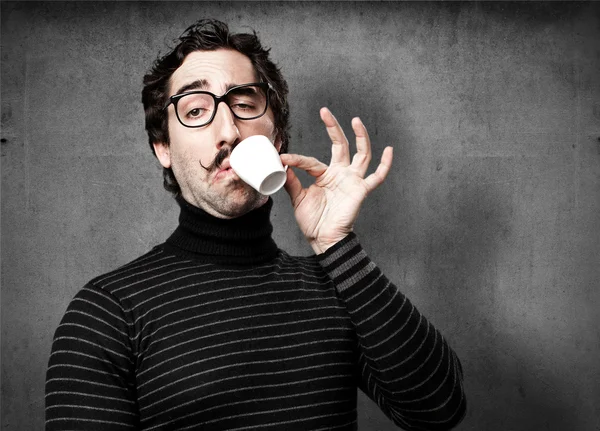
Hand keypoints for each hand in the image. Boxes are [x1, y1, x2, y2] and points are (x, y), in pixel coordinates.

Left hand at [280, 107, 392, 253]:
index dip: (297, 159)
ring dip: (360, 136)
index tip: (283, 157)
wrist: (323, 239)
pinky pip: (377, 177)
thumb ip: (292, 182)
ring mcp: (352, 180)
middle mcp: (340, 174)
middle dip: (333, 128)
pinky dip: (385, 164)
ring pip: (361, 154)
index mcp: (324, 175)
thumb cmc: (313, 222)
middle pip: (340, 145)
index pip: (311, 160)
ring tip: (355, 120)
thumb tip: (283, 165)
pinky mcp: (361, 190)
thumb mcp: (298, 199)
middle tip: (325, 111)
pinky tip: (389, 149)